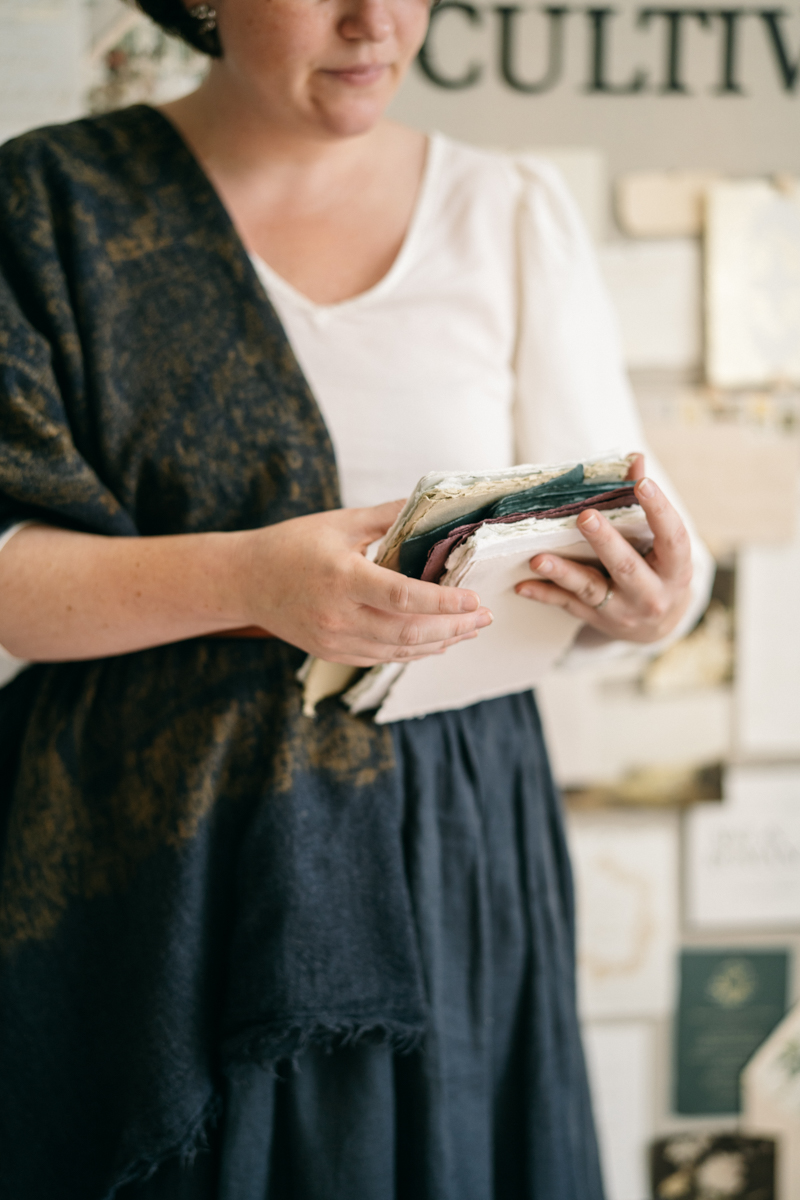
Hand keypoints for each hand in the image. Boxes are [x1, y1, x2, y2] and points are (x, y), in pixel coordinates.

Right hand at [238, 500, 492, 664]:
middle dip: (454, 627)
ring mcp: (335, 640)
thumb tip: (431, 503)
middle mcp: (339, 616)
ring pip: (400, 651)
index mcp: (342, 578)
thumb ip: (387, 516)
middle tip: (485, 617)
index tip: (474, 599)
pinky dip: (414, 652)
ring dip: (440, 643)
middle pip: (409, 632)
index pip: (402, 597)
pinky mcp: (333, 653)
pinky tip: (436, 641)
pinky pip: (382, 658)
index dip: (443, 602)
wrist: (245, 581)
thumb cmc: (292, 545)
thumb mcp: (339, 522)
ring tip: (470, 630)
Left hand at [514, 456, 692, 643]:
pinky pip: (567, 605)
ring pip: (591, 589)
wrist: (656, 626)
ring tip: (538, 558)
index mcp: (675, 569)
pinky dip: (545, 594)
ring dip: (563, 573)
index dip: (660, 510)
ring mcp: (622, 610)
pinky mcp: (597, 619)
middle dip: (605, 542)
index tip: (642, 483)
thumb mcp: (663, 544)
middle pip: (626, 566)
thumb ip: (647, 502)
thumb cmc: (659, 571)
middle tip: (585, 517)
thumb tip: (634, 458)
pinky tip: (523, 585)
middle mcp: (651, 594)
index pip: (673, 538)